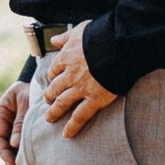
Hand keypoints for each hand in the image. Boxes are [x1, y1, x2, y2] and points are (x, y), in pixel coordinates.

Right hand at [0, 81, 29, 164]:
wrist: (43, 80)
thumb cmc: (33, 87)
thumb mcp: (25, 102)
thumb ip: (20, 121)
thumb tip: (15, 144)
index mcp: (2, 111)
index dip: (3, 151)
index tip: (10, 162)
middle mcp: (6, 120)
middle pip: (4, 144)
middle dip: (8, 160)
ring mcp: (14, 124)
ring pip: (12, 145)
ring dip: (15, 159)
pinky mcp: (24, 127)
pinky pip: (21, 142)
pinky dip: (23, 153)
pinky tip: (28, 164)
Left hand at [42, 24, 116, 138]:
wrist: (117, 45)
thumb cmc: (101, 35)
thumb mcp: (79, 30)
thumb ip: (66, 37)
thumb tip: (54, 39)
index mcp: (67, 57)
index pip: (54, 70)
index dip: (52, 76)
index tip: (52, 80)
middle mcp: (70, 75)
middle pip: (54, 88)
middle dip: (49, 95)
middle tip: (46, 101)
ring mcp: (81, 89)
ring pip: (62, 103)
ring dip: (54, 112)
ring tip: (49, 119)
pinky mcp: (94, 99)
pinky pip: (80, 116)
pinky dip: (72, 126)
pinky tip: (66, 134)